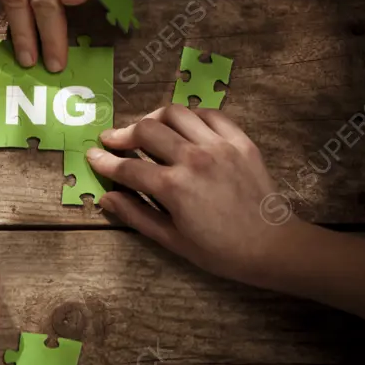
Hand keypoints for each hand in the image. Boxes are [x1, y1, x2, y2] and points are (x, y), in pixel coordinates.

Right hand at [86, 106, 303, 287]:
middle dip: (122, 134)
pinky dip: (189, 116)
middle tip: (112, 140)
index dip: (105, 162)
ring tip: (144, 129)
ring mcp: (219, 145)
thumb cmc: (220, 251)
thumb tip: (106, 199)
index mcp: (174, 187)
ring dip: (153, 118)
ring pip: (175, 113)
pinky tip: (181, 127)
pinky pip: (209, 114)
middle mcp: (194, 158)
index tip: (92, 156)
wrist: (272, 246)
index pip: (128, 167)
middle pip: (146, 130)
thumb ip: (136, 215)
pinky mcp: (240, 140)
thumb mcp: (172, 240)